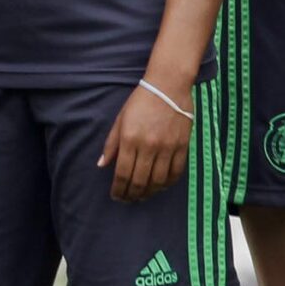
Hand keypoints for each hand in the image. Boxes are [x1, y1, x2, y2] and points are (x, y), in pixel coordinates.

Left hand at [98, 84, 191, 202]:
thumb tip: (102, 165)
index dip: (118, 190)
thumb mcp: (120, 120)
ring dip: (149, 192)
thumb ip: (111, 144)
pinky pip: (175, 173)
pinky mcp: (182, 146)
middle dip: (132, 195)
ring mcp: (167, 147)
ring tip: (142, 195)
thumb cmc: (141, 102)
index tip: (116, 196)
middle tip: (128, 199)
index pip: (123, 174)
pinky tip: (160, 186)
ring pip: (158, 181)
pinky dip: (167, 183)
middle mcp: (148, 146)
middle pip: (139, 181)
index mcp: (130, 140)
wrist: (169, 86)